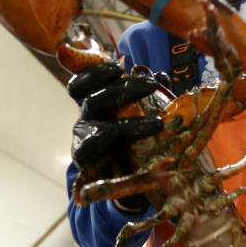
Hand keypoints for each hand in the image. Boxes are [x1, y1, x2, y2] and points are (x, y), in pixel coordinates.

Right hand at [69, 63, 163, 210]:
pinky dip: (109, 143)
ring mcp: (83, 138)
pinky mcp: (85, 160)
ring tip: (157, 124)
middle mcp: (87, 117)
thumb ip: (153, 95)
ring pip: (96, 124)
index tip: (120, 66)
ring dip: (128, 122)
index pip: (85, 82)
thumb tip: (162, 75)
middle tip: (150, 86)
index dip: (96, 72)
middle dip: (121, 89)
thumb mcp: (146, 114)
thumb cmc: (138, 141)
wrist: (131, 180)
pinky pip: (88, 149)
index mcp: (97, 102)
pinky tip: (128, 143)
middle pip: (92, 97)